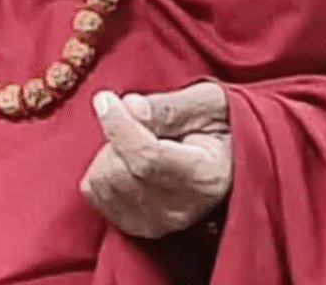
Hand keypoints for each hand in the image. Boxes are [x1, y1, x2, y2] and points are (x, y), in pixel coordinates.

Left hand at [79, 81, 232, 239]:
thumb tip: (130, 106)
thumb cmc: (221, 126)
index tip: (105, 98)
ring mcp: (158, 224)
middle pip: (121, 172)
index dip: (120, 127)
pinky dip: (102, 169)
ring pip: (104, 183)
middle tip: (140, 118)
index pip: (149, 159)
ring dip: (109, 152)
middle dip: (117, 134)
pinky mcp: (137, 228)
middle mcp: (181, 210)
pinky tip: (128, 159)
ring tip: (139, 139)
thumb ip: (169, 106)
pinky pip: (96, 194)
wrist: (230, 161)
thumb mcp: (207, 102)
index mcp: (206, 176)